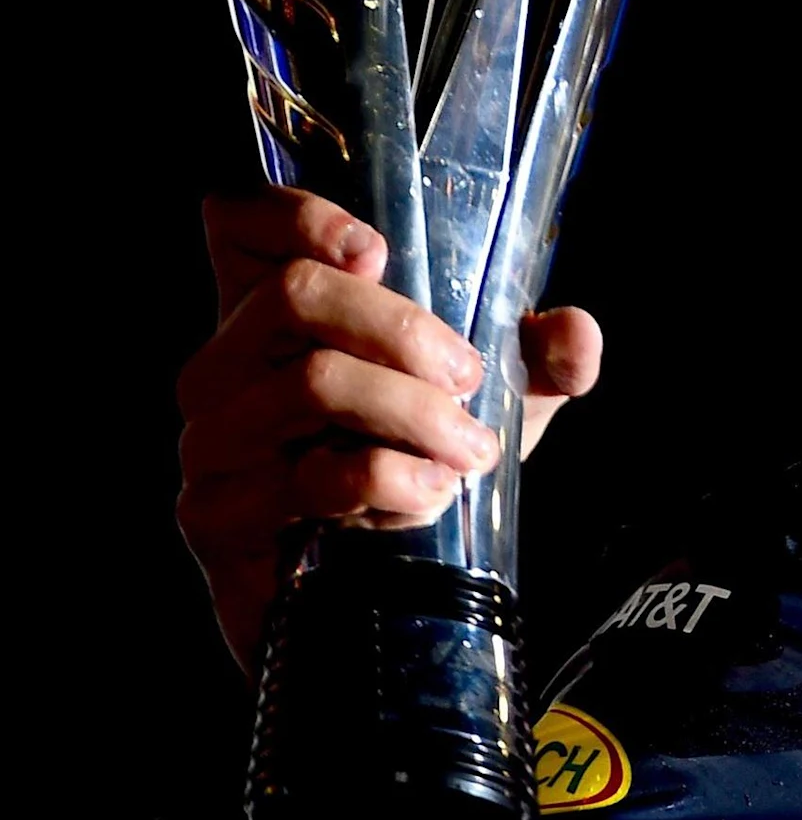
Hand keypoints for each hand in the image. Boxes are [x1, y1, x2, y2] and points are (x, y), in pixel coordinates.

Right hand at [174, 188, 603, 669]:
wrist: (378, 604)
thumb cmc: (422, 475)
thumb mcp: (492, 404)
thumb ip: (538, 359)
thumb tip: (574, 333)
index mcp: (274, 323)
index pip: (236, 222)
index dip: (296, 214)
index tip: (379, 249)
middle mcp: (222, 370)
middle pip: (296, 295)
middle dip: (408, 332)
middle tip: (469, 382)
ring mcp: (208, 443)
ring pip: (312, 381)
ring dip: (416, 415)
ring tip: (466, 452)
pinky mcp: (214, 517)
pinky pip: (314, 476)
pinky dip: (393, 481)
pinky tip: (427, 499)